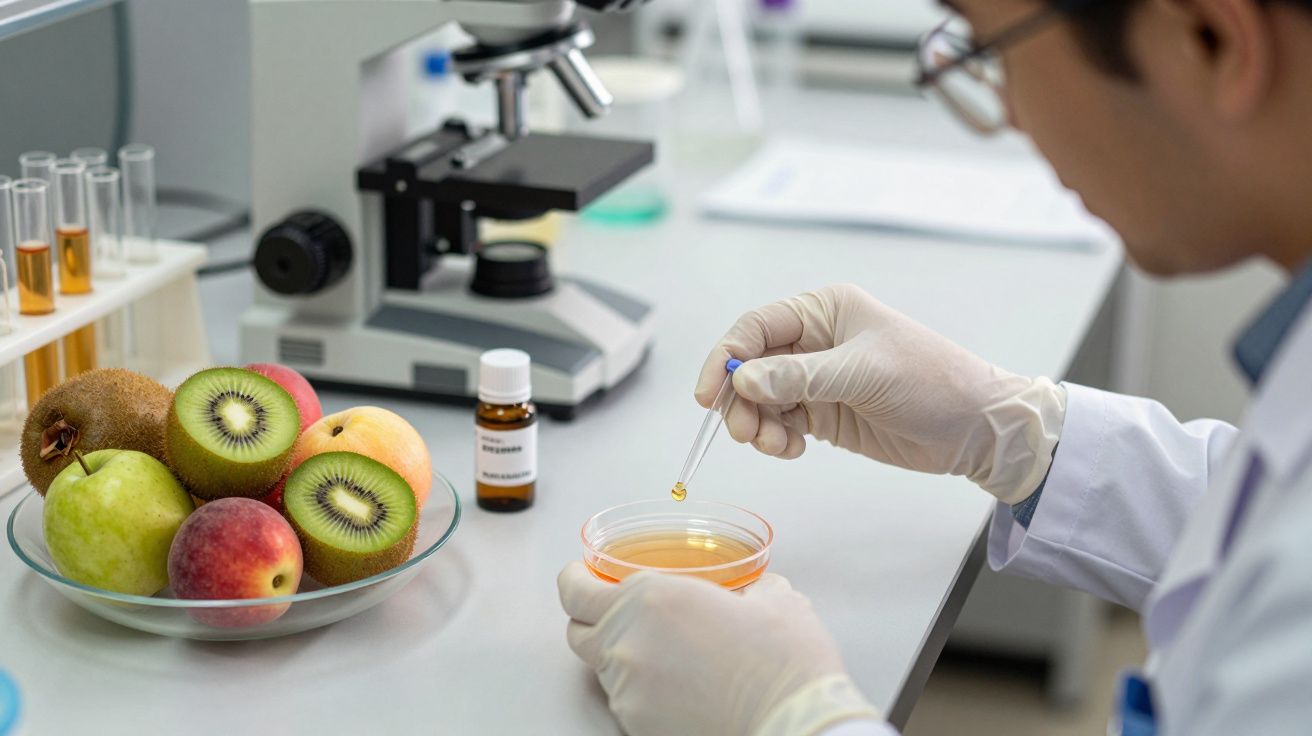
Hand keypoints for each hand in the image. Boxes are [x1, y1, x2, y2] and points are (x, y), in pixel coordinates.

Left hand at [558, 562, 879, 735]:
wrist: (794, 723)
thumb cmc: (785, 661)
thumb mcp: (773, 599)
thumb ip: (747, 587)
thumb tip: (754, 592)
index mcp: (650, 598)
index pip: (574, 589)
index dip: (573, 580)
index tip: (579, 577)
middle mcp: (628, 643)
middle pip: (577, 632)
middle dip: (591, 620)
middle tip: (617, 615)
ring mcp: (629, 691)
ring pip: (605, 670)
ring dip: (626, 658)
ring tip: (670, 658)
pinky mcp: (638, 727)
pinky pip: (628, 703)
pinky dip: (645, 692)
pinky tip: (682, 689)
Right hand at [697, 284, 1066, 502]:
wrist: (975, 427)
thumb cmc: (931, 381)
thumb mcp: (864, 373)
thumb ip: (800, 377)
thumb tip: (744, 379)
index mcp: (824, 310)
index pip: (755, 327)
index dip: (725, 358)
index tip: (709, 395)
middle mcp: (814, 340)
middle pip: (749, 366)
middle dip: (740, 400)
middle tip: (746, 432)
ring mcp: (816, 378)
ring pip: (759, 399)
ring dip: (757, 425)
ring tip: (778, 446)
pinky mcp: (823, 412)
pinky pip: (779, 423)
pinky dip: (775, 439)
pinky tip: (794, 449)